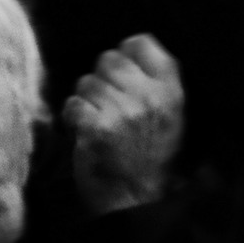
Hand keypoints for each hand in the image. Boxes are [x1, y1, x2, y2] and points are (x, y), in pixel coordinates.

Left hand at [63, 34, 183, 213]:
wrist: (134, 199)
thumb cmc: (149, 157)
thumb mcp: (170, 115)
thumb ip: (155, 80)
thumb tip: (126, 47)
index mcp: (170, 90)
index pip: (140, 42)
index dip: (126, 55)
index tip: (123, 76)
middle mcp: (148, 96)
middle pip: (108, 59)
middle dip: (103, 81)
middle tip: (109, 107)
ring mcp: (121, 111)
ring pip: (86, 82)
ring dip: (87, 101)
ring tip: (101, 124)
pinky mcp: (95, 127)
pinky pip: (72, 104)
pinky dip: (73, 118)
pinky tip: (86, 134)